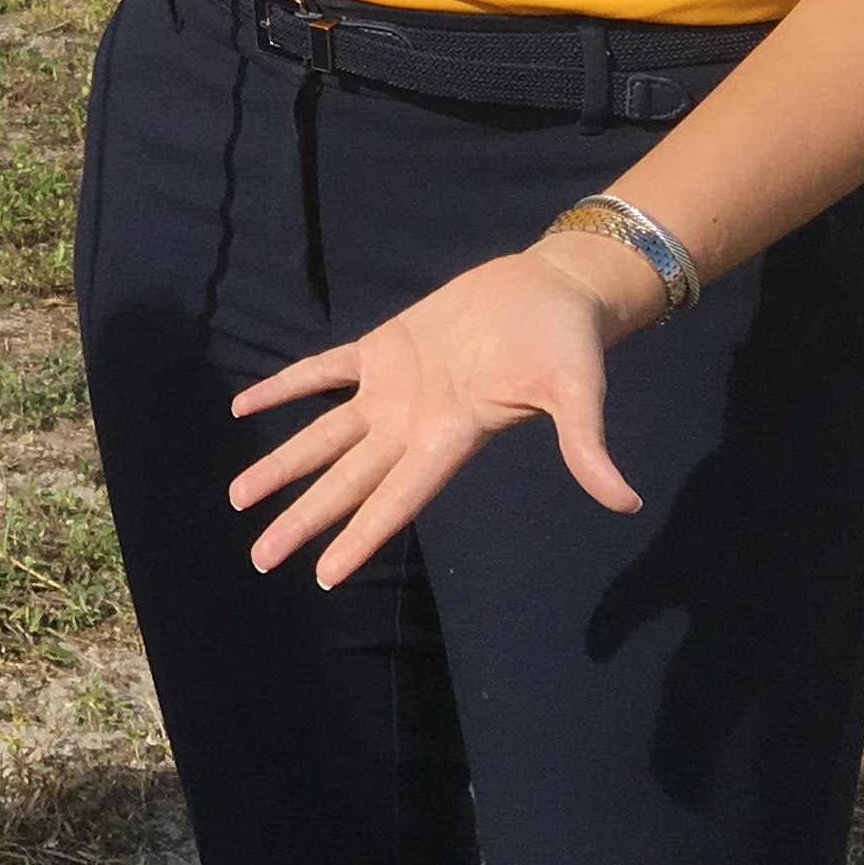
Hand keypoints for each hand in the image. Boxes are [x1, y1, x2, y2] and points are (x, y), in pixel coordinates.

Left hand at [226, 237, 656, 586]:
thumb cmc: (566, 343)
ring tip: (238, 497)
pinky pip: (320, 372)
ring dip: (282, 465)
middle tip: (258, 559)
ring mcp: (392, 389)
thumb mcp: (578, 394)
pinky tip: (244, 406)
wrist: (551, 289)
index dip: (359, 537)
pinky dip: (284, 387)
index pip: (395, 501)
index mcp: (449, 439)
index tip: (323, 576)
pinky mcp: (382, 348)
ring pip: (324, 436)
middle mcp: (411, 424)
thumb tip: (625, 502)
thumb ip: (586, 447)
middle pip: (346, 483)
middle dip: (303, 521)